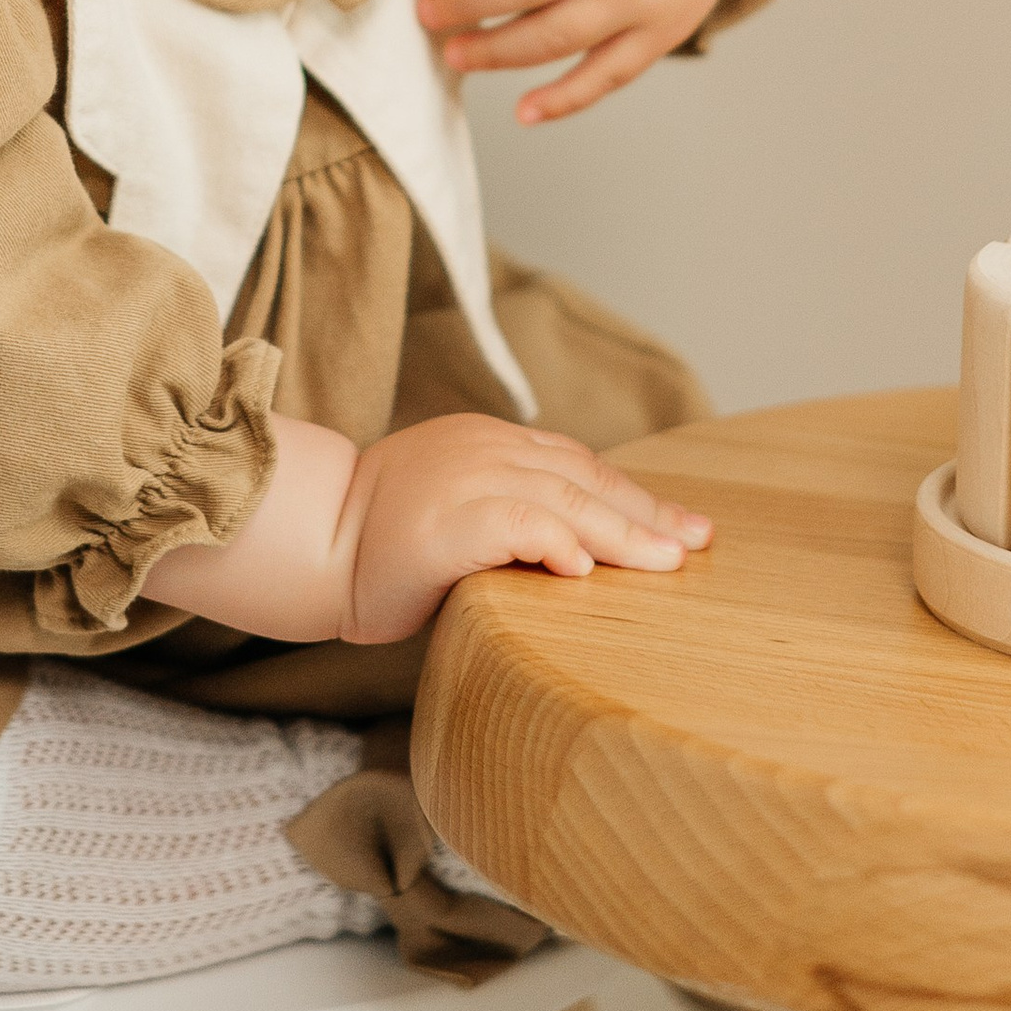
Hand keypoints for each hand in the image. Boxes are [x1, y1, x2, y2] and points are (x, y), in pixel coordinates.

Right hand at [336, 414, 709, 643]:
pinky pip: (516, 524)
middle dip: (646, 514)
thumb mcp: (456, 513)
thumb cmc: (382, 544)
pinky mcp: (447, 518)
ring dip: (622, 533)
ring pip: (564, 498)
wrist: (313, 544)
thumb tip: (580, 556)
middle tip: (697, 545)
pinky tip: (586, 568)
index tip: (684, 528)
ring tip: (666, 562)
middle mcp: (484, 449)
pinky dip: (556, 541)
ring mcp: (465, 478)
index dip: (634, 497)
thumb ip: (510, 519)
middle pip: (584, 478)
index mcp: (489, 443)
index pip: (578, 465)